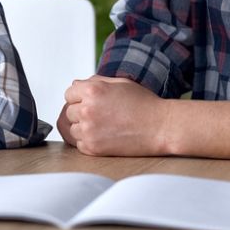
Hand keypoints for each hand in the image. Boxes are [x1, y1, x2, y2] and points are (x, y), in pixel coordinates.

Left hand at [57, 75, 171, 155]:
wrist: (161, 128)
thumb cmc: (143, 103)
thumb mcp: (120, 83)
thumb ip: (95, 82)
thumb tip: (75, 85)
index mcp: (92, 90)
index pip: (69, 93)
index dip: (80, 97)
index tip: (91, 102)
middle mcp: (87, 109)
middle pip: (69, 111)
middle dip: (81, 112)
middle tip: (101, 115)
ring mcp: (88, 130)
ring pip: (71, 128)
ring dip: (82, 127)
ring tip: (103, 126)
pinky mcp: (92, 148)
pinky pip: (78, 144)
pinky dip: (87, 141)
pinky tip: (104, 136)